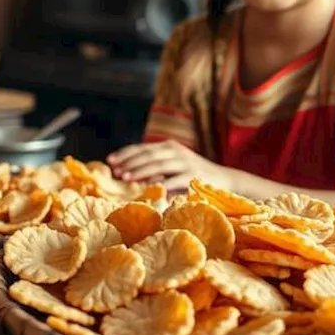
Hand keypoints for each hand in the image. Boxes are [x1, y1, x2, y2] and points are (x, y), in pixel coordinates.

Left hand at [106, 139, 232, 192]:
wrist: (225, 179)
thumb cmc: (192, 175)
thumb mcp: (173, 166)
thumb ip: (155, 168)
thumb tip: (128, 175)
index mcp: (169, 146)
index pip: (142, 148)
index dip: (125, 154)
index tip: (110, 160)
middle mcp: (176, 151)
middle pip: (148, 155)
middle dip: (129, 163)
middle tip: (115, 171)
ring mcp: (185, 162)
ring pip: (158, 165)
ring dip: (140, 172)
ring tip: (126, 178)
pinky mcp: (193, 175)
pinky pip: (174, 179)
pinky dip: (160, 183)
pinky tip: (149, 188)